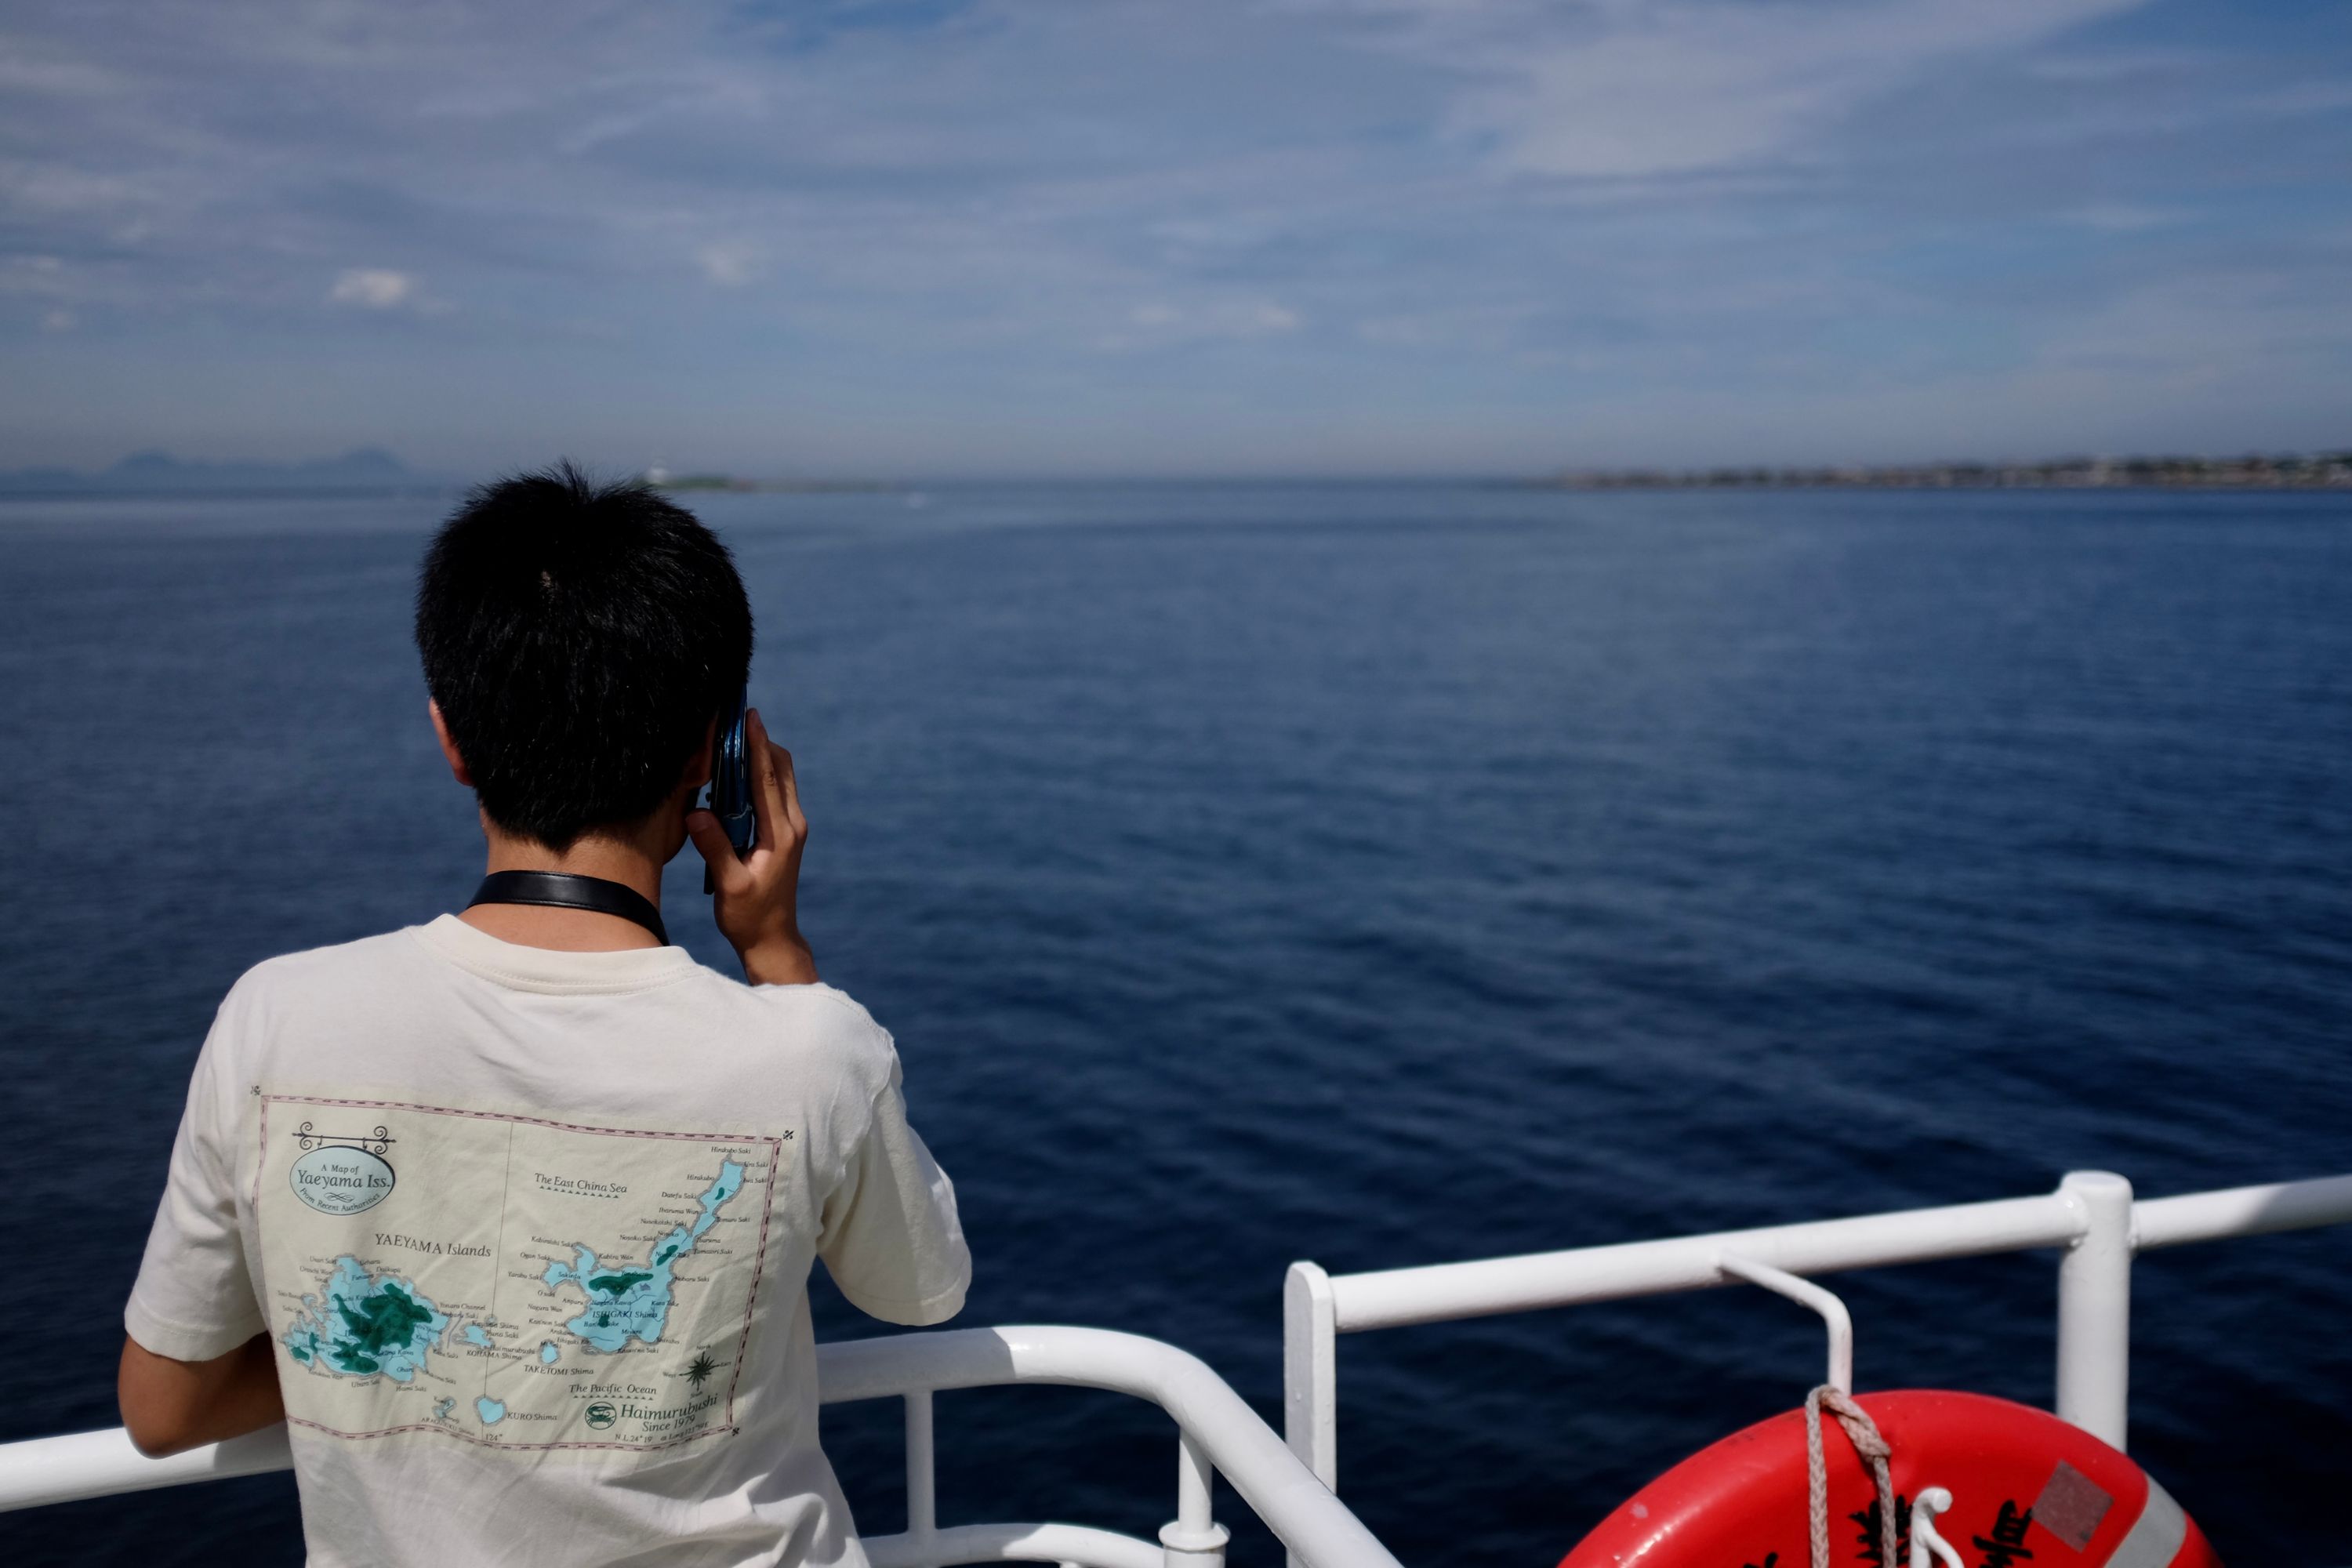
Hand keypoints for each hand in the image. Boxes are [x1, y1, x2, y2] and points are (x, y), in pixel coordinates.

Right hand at [687, 707, 817, 984]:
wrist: (772, 938)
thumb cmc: (749, 916)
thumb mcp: (730, 886)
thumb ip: (715, 849)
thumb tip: (696, 812)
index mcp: (781, 834)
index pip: (769, 779)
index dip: (758, 745)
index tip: (749, 717)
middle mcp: (792, 824)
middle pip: (781, 768)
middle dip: (760, 741)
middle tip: (735, 717)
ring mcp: (791, 827)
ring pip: (780, 777)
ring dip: (760, 755)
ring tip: (731, 735)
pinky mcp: (784, 832)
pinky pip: (774, 791)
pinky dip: (758, 774)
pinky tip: (732, 770)